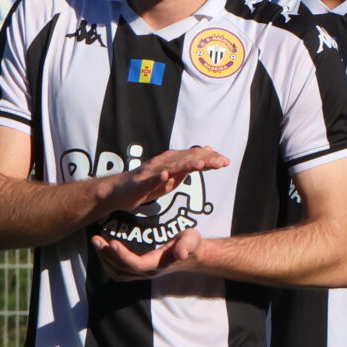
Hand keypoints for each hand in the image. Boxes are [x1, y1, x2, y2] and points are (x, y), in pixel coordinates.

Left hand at [90, 226, 204, 279]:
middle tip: (96, 238)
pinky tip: (103, 249)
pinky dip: (107, 262)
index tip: (113, 242)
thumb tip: (181, 253)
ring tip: (96, 242)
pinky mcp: (138, 271)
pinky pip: (118, 272)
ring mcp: (142, 274)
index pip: (137, 264)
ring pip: (117, 272)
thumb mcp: (192, 239)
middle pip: (122, 269)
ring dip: (104, 259)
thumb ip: (187, 245)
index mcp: (159, 263)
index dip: (123, 256)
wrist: (193, 256)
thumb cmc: (191, 244)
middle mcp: (148, 272)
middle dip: (107, 255)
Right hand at [96, 145, 226, 216]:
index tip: (226, 161)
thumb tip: (207, 155)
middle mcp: (163, 163)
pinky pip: (149, 180)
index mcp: (172, 162)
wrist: (119, 192)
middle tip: (222, 162)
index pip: (194, 157)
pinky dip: (157, 177)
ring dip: (186, 165)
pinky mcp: (139, 183)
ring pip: (170, 167)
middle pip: (186, 159)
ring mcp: (151, 172)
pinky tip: (165, 176)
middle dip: (205, 160)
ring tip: (201, 165)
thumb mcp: (174, 176)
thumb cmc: (148, 184)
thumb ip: (190, 165)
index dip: (210, 158)